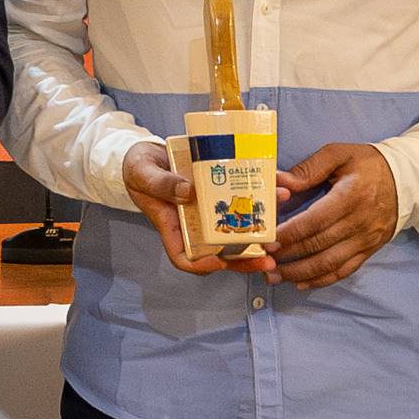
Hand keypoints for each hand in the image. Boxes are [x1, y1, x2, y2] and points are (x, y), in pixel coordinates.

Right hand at [118, 140, 267, 277]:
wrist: (148, 153)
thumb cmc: (139, 169)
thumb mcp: (143, 174)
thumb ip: (162, 184)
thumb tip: (189, 192)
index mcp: (173, 227)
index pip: (185, 259)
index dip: (204, 265)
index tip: (221, 261)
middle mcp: (195, 225)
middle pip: (221, 252)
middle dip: (246, 259)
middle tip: (268, 259)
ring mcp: (209, 211)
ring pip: (237, 230)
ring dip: (260, 232)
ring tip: (279, 230)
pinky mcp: (222, 193)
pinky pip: (243, 202)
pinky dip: (261, 199)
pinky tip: (279, 191)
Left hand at [264, 139, 401, 289]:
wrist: (408, 180)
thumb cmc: (369, 164)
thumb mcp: (339, 154)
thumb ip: (308, 169)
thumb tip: (279, 183)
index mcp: (350, 196)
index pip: (315, 221)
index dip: (290, 234)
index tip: (268, 241)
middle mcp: (359, 222)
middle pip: (318, 245)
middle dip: (287, 256)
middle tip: (262, 261)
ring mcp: (365, 240)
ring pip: (329, 263)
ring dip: (299, 273)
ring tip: (274, 276)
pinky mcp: (369, 250)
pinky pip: (344, 271)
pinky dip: (321, 280)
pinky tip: (301, 283)